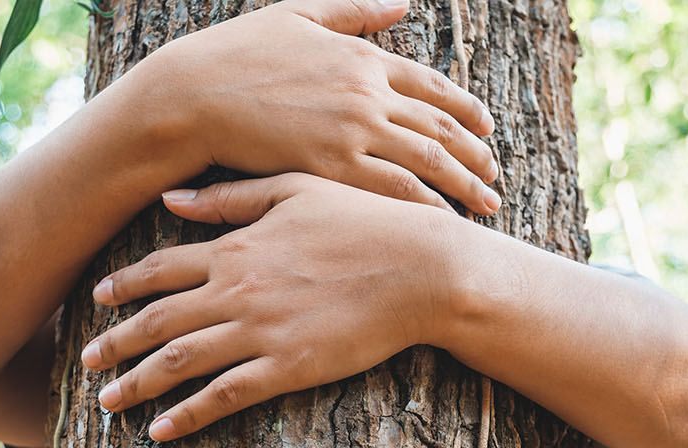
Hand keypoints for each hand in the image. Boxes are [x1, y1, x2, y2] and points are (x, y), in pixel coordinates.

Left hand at [78, 173, 474, 440]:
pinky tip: (161, 430)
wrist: (421, 268)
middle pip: (157, 321)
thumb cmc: (365, 222)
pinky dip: (187, 415)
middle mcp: (238, 290)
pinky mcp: (287, 367)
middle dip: (115, 344)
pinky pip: (224, 396)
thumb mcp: (295, 190)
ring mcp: (260, 331)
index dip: (124, 286)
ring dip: (137, 383)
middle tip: (87, 361)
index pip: (161, 268)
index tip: (97, 299)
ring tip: (109, 400)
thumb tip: (171, 199)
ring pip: (179, 362)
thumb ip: (230, 198)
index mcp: (237, 246)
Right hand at [121, 0, 502, 213]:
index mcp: (362, 56)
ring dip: (463, 185)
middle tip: (495, 174)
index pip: (432, 86)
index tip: (486, 127)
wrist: (192, 95)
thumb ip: (354, 11)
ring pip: (427, 163)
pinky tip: (442, 221)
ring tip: (485, 204)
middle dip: (475, 154)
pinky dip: (425, 207)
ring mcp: (352, 131)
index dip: (465, 108)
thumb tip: (401, 4)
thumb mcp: (297, 15)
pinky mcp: (330, 166)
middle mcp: (368, 93)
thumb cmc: (233, 54)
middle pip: (440, 128)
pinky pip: (394, 191)